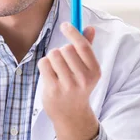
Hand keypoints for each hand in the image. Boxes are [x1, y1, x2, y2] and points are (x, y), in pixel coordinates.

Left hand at [37, 22, 99, 139]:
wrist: (70, 114)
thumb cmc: (77, 86)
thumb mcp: (87, 69)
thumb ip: (87, 48)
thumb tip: (90, 27)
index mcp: (95, 72)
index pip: (83, 46)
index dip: (73, 32)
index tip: (65, 25)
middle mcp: (83, 79)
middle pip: (66, 49)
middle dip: (61, 51)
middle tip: (62, 61)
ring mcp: (68, 85)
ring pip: (53, 54)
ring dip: (51, 58)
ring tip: (56, 69)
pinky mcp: (54, 89)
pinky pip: (44, 64)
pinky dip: (44, 65)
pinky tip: (49, 74)